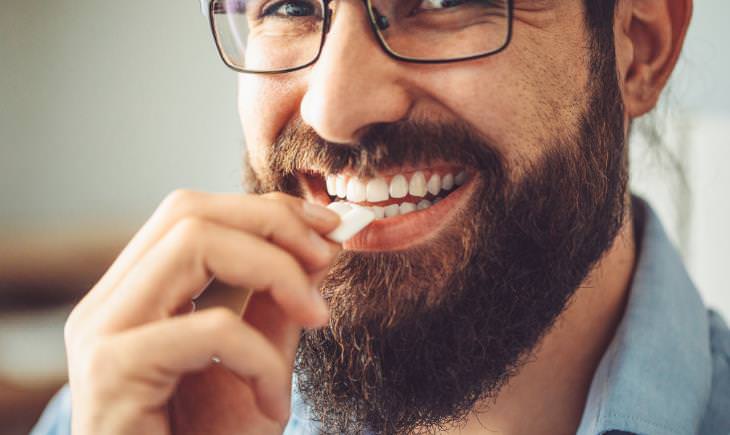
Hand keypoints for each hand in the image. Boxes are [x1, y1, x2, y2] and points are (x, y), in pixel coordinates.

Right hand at [63, 190, 340, 434]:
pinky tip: (273, 404)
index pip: (193, 214)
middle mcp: (108, 305)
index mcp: (135, 297)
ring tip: (316, 316)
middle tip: (328, 255)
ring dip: (276, 270)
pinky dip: (262, 359)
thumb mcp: (256, 367)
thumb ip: (275, 308)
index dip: (265, 209)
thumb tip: (317, 249)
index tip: (327, 228)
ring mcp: (102, 334)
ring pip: (192, 244)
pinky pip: (212, 329)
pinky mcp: (113, 371)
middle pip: (188, 213)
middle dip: (272, 222)